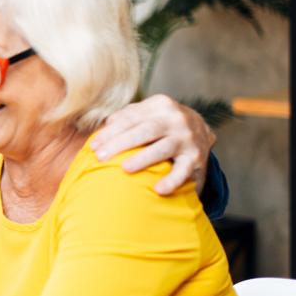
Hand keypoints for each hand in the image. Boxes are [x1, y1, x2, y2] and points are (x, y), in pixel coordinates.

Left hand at [90, 94, 215, 195]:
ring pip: (163, 148)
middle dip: (120, 143)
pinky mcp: (196, 158)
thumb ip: (128, 115)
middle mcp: (175, 119)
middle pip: (145, 130)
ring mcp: (187, 138)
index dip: (110, 132)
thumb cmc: (162, 124)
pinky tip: (158, 190)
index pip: (131, 117)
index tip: (93, 146)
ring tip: (125, 169)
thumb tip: (107, 123)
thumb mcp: (148, 113)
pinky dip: (172, 180)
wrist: (202, 131)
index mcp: (160, 105)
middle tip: (100, 157)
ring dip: (143, 158)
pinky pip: (183, 170)